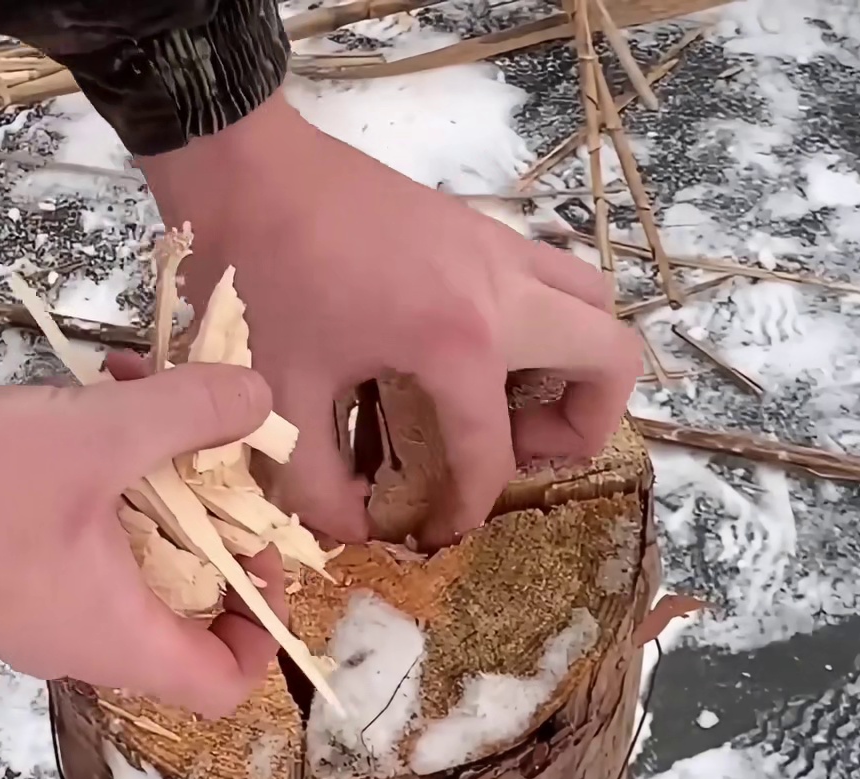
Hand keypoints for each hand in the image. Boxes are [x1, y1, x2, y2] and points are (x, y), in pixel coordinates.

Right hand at [0, 362, 285, 716]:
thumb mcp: (97, 433)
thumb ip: (190, 415)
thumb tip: (261, 403)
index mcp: (116, 637)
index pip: (222, 685)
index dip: (261, 629)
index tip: (257, 549)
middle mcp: (77, 643)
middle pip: (180, 613)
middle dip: (206, 526)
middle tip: (203, 451)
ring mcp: (29, 615)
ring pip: (126, 566)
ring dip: (149, 485)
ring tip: (136, 392)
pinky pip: (74, 548)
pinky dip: (97, 486)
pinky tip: (84, 404)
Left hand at [140, 96, 642, 548]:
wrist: (248, 166)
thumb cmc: (260, 275)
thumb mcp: (280, 393)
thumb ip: (316, 481)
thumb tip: (354, 529)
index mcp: (458, 341)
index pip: (493, 450)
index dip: (470, 507)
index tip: (440, 531)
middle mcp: (502, 292)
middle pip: (611, 359)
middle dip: (581, 424)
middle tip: (517, 446)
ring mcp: (499, 249)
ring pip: (595, 306)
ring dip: (578, 363)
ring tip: (513, 398)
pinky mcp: (480, 227)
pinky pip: (553, 276)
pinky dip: (546, 320)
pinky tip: (475, 350)